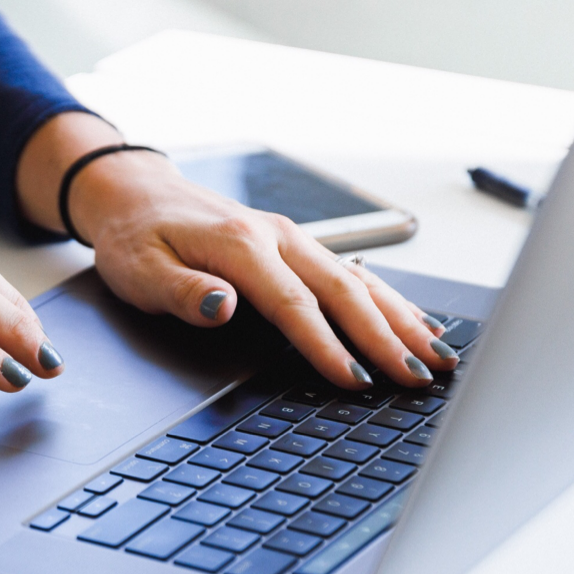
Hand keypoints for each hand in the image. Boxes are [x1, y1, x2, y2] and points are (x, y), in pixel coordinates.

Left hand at [17, 114, 456, 389]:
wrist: (135, 193)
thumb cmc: (135, 236)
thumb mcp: (140, 269)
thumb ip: (184, 291)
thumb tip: (224, 307)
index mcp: (240, 245)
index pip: (294, 303)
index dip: (327, 345)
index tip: (355, 380)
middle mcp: (276, 237)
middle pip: (343, 290)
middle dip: (386, 337)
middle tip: (419, 378)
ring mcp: (290, 238)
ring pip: (358, 279)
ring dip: (400, 318)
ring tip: (437, 355)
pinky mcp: (294, 244)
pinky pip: (351, 272)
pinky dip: (387, 299)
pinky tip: (412, 321)